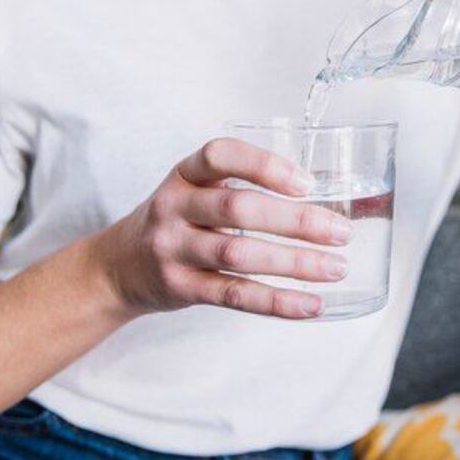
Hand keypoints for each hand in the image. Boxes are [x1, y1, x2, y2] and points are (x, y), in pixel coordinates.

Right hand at [92, 138, 352, 319]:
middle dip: (296, 221)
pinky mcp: (180, 287)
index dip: (264, 165)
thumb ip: (241, 189)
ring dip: (294, 263)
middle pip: (238, 208)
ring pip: (238, 255)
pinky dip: (276, 301)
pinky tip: (310, 303)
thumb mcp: (194, 191)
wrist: (117, 267)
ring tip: (336, 267)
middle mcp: (174, 206)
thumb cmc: (177, 222)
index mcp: (184, 174)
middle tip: (341, 232)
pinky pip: (233, 295)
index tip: (307, 182)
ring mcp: (173, 248)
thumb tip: (322, 200)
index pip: (220, 155)